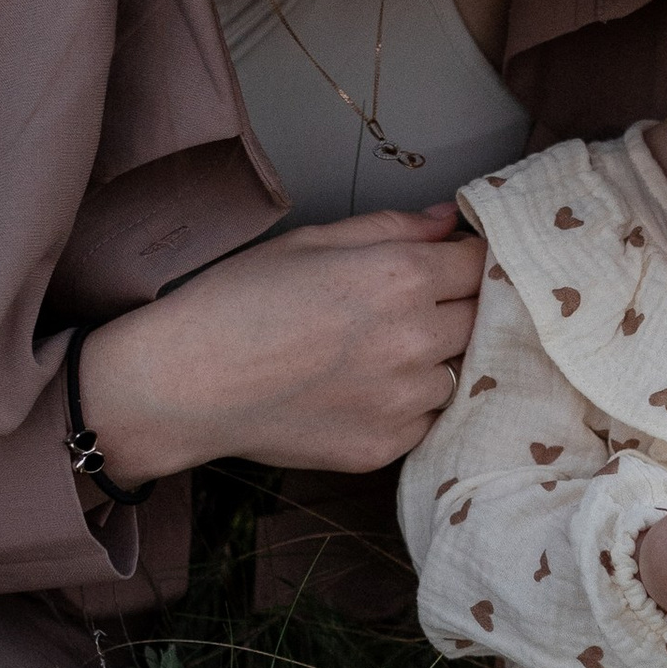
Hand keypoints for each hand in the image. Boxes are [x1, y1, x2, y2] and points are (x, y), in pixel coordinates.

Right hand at [73, 206, 485, 483]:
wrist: (186, 383)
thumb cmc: (237, 302)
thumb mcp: (312, 241)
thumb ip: (392, 228)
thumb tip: (447, 221)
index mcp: (401, 276)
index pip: (478, 264)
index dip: (466, 260)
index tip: (451, 265)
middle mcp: (415, 339)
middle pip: (480, 318)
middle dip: (457, 307)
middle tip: (410, 307)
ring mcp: (403, 399)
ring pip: (456, 372)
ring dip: (434, 360)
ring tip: (376, 352)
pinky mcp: (386, 445)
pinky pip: (425, 418)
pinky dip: (407, 403)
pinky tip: (361, 389)